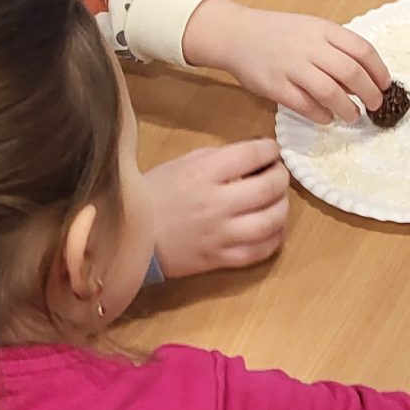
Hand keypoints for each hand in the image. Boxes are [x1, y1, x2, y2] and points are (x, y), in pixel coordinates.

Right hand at [144, 139, 289, 279]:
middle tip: (277, 174)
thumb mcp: (182, 163)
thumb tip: (253, 155)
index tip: (271, 151)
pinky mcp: (220, 259)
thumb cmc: (155, 194)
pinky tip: (271, 228)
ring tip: (276, 201)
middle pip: (269, 188)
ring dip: (282, 207)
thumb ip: (218, 158)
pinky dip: (274, 238)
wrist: (127, 236)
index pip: (253, 155)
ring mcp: (220, 234)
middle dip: (281, 177)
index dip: (271, 150)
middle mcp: (216, 203)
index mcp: (204, 173)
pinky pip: (261, 251)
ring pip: (271, 221)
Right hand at [183, 0, 389, 122]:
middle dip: (370, 92)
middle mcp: (310, 46)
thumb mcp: (311, 28)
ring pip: (330, 92)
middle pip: (351, 72)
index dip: (379, 70)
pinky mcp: (275, 86)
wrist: (236, 34)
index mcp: (323, 29)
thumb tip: (364, 77)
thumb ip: (335, 47)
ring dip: (347, 108)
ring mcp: (292, 67)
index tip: (386, 85)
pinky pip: (305, 105)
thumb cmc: (279, 33)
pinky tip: (326, 118)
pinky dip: (321, 115)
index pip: (362, 49)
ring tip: (353, 116)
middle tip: (375, 105)